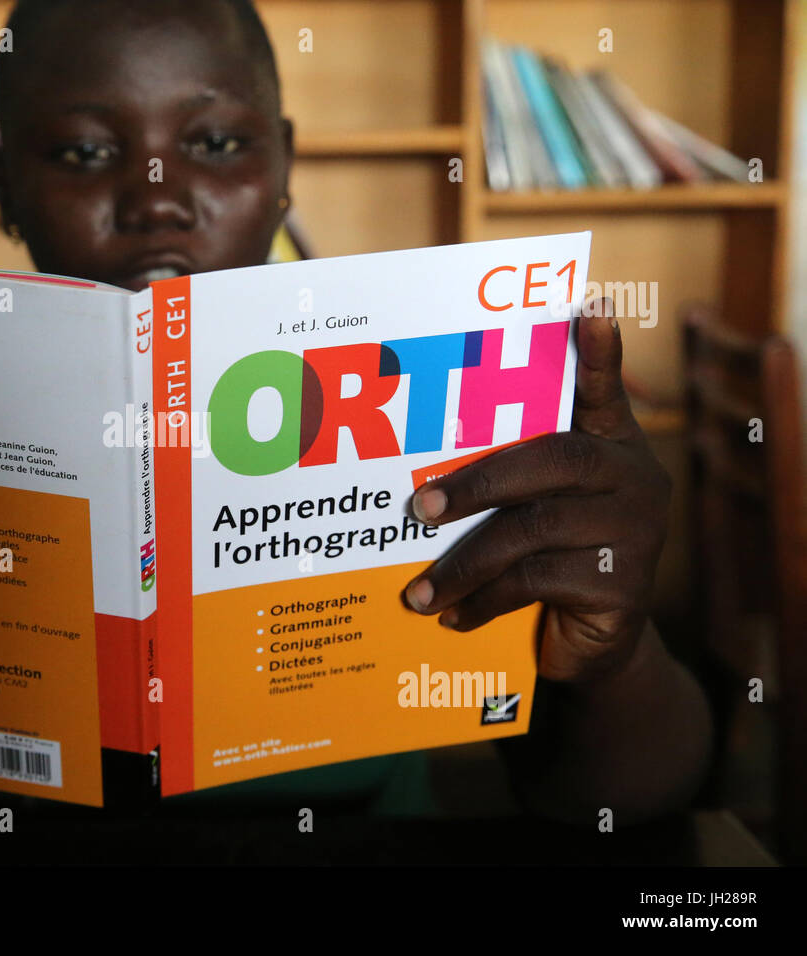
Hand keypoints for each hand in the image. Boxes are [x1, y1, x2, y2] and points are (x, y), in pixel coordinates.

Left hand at [401, 301, 670, 681]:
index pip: (602, 391)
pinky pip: (536, 582)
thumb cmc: (547, 556)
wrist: (591, 642)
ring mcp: (636, 531)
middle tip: (418, 509)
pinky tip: (451, 613)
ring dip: (463, 561)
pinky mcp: (625, 585)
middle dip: (475, 483)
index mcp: (609, 446)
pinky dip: (483, 599)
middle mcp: (633, 478)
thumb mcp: (531, 509)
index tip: (588, 307)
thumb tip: (420, 468)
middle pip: (550, 460)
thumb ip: (505, 470)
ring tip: (417, 589)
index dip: (598, 354)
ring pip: (531, 531)